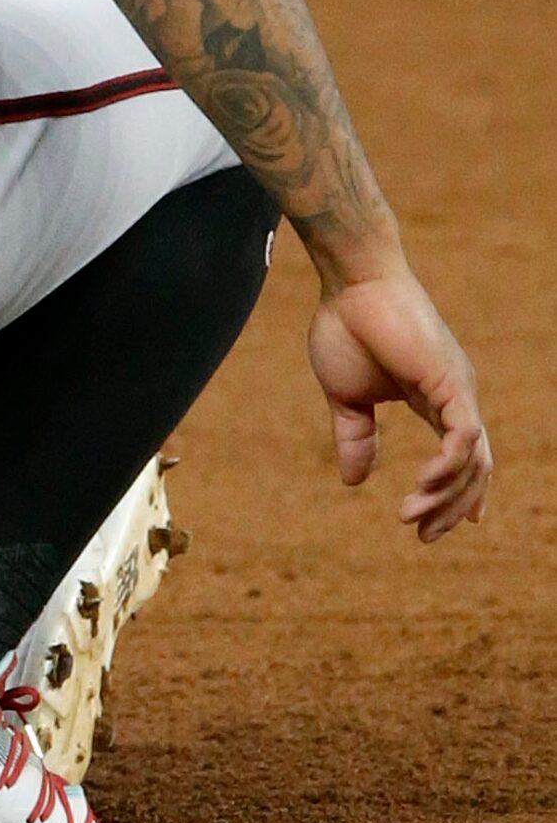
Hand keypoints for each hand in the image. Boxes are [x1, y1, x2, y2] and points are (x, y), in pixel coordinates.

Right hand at [308, 272, 492, 540]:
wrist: (351, 286)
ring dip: (446, 495)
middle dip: (452, 507)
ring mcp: (459, 392)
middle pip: (475, 468)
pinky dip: (449, 467)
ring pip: (473, 460)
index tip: (439, 527)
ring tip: (411, 515)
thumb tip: (354, 482)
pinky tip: (422, 485)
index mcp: (435, 400)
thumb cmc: (346, 328)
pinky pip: (463, 438)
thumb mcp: (346, 398)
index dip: (459, 493)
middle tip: (423, 536)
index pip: (463, 456)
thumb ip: (355, 437)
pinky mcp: (452, 384)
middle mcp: (457, 398)